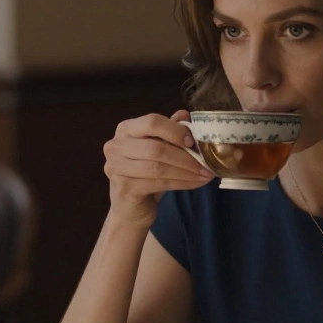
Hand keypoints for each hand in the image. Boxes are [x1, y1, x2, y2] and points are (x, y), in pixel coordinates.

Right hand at [103, 110, 213, 227]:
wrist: (129, 207)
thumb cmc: (145, 174)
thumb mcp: (158, 149)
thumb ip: (169, 131)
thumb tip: (186, 115)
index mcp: (126, 129)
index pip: (152, 122)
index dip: (175, 131)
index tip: (193, 142)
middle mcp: (116, 146)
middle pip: (156, 148)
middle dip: (186, 157)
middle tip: (207, 164)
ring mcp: (116, 168)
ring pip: (158, 168)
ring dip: (187, 172)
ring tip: (205, 175)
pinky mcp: (124, 188)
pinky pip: (158, 184)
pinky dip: (181, 183)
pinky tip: (195, 183)